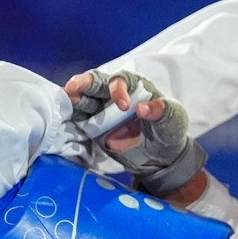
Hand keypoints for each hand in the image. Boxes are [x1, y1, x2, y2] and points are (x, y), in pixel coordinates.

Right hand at [63, 69, 207, 196]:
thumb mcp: (174, 120)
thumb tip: (142, 108)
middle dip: (83, 83)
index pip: (121, 80)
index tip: (124, 107)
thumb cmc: (169, 131)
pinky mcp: (94, 127)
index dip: (119, 90)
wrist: (162, 157)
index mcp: (135, 87)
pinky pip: (79, 119)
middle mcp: (115, 95)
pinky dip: (70, 116)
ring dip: (74, 98)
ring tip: (67, 99)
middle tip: (73, 88)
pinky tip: (63, 116)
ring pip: (84, 99)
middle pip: (95, 83)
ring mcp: (103, 111)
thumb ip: (162, 111)